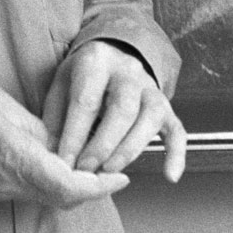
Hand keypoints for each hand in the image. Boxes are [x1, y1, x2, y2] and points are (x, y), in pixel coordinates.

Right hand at [0, 82, 125, 207]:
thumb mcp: (1, 104)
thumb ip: (36, 128)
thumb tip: (64, 143)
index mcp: (14, 157)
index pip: (68, 186)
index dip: (99, 187)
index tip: (120, 177)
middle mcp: (7, 182)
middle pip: (62, 199)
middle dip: (92, 189)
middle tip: (113, 171)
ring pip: (46, 198)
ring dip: (72, 187)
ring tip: (89, 164)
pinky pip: (28, 192)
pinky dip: (50, 184)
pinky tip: (55, 164)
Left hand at [41, 42, 186, 182]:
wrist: (113, 56)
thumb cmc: (83, 76)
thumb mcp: (61, 84)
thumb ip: (55, 117)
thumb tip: (54, 155)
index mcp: (97, 61)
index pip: (86, 100)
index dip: (75, 135)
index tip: (65, 162)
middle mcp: (128, 71)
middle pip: (123, 109)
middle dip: (104, 145)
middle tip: (87, 169)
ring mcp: (151, 88)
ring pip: (151, 118)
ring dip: (130, 150)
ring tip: (110, 171)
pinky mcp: (167, 106)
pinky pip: (177, 130)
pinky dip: (177, 154)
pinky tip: (170, 176)